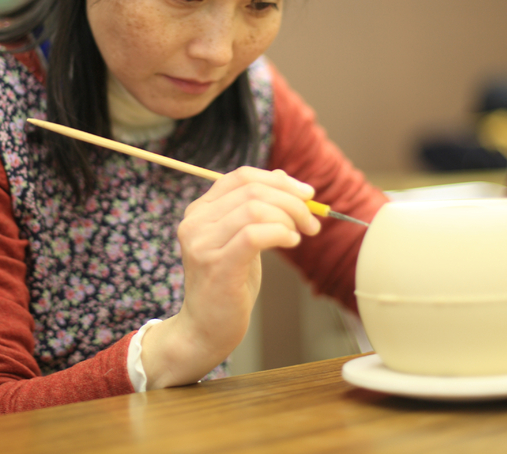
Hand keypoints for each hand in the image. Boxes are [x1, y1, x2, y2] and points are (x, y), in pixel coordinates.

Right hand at [141, 167, 318, 388]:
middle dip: (291, 201)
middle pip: (251, 190)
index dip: (279, 181)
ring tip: (301, 235)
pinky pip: (254, 235)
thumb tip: (281, 177)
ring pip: (255, 209)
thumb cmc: (227, 286)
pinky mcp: (216, 265)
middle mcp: (195, 222)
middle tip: (311, 220)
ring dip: (289, 217)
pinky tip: (292, 242)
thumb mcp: (241, 241)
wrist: (206, 329)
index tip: (307, 194)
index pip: (240, 177)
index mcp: (199, 211)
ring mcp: (202, 243)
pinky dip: (280, 233)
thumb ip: (254, 209)